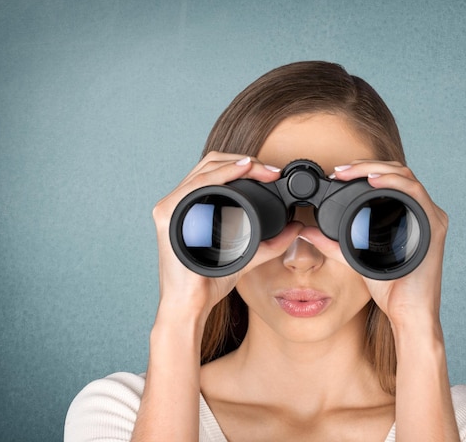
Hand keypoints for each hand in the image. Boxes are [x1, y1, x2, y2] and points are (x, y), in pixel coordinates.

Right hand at [151, 152, 302, 326]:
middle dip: (245, 161)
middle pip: (211, 164)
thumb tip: (296, 228)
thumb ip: (271, 243)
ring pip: (205, 168)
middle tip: (271, 170)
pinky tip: (241, 170)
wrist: (189, 304)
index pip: (216, 173)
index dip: (245, 166)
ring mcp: (172, 207)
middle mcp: (179, 204)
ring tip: (262, 168)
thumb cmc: (209, 282)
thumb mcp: (246, 255)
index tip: (271, 173)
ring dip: (237, 163)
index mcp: (192, 208)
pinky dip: (221, 172)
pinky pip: (197, 184)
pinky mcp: (169, 214)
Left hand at [302, 160, 448, 330]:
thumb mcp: (354, 258)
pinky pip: (416, 193)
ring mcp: (429, 217)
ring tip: (353, 171)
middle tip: (341, 170)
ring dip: (377, 168)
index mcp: (407, 216)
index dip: (363, 170)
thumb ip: (331, 244)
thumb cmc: (390, 289)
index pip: (387, 180)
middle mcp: (421, 213)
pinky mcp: (433, 225)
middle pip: (396, 172)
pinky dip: (395, 182)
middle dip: (367, 165)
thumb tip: (307, 232)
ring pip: (406, 176)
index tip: (338, 173)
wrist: (409, 312)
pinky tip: (375, 181)